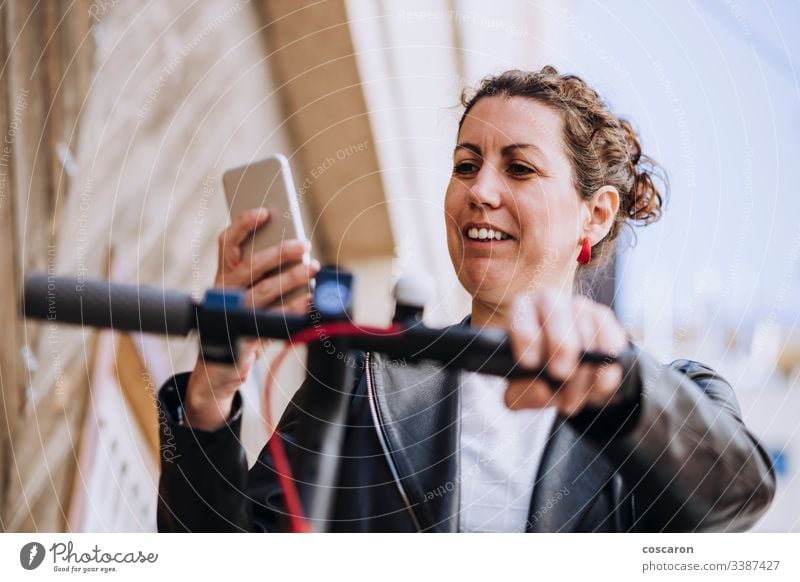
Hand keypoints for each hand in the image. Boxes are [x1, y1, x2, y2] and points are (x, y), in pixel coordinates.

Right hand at [185, 207, 319, 429]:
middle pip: (251, 265)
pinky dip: (296, 308)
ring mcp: (233, 315)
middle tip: (304, 245)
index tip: (266, 212)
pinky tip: (312, 298)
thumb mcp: (244, 296)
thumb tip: (295, 254)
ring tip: (313, 268)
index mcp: (223, 277)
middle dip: (280, 252)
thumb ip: (261, 276)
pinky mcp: (246, 338)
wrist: (217, 369)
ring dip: (292, 278)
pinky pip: (275, 319)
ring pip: (264, 290)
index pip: (227, 242)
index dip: (244, 224)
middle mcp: (224, 293)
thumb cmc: (238, 323)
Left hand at [505, 289, 627, 416]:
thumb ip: (522, 394)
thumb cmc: (535, 376)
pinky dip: (608, 367)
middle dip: (561, 345)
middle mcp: (550, 302)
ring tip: (572, 400)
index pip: (520, 312)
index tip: (529, 363)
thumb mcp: (519, 390)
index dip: (526, 335)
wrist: (566, 373)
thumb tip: (541, 391)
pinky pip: (612, 339)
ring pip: (587, 332)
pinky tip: (600, 386)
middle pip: (557, 313)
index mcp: (521, 311)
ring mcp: (579, 307)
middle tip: (561, 374)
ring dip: (583, 370)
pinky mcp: (604, 320)